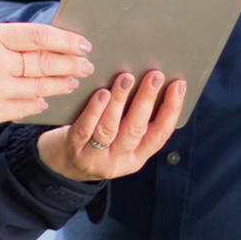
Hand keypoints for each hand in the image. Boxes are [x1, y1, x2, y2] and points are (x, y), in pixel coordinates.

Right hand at [0, 22, 93, 128]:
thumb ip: (11, 38)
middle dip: (71, 65)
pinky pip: (26, 108)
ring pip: (40, 88)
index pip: (39, 36)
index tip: (83, 44)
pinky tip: (47, 98)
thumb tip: (49, 42)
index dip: (66, 40)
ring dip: (61, 85)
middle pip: (45, 63)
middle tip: (86, 65)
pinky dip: (40, 102)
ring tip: (72, 82)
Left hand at [36, 70, 186, 181]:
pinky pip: (85, 130)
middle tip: (155, 75)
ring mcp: (96, 157)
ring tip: (126, 78)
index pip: (160, 134)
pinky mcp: (74, 149)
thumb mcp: (121, 138)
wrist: (62, 164)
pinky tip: (101, 94)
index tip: (178, 85)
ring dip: (120, 101)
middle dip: (147, 100)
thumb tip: (150, 80)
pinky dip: (94, 111)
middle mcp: (119, 160)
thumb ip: (134, 117)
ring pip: (110, 128)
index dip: (171, 109)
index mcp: (137, 156)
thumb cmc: (97, 140)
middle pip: (136, 129)